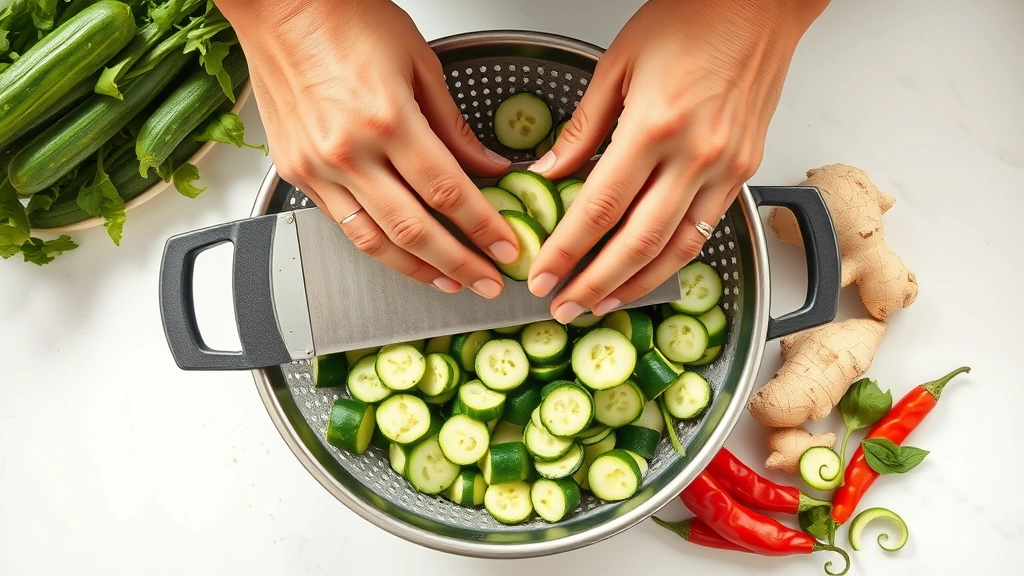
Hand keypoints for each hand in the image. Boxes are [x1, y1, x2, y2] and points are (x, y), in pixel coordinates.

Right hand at [218, 0, 519, 297]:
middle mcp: (348, 151)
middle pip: (414, 230)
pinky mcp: (297, 173)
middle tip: (488, 282)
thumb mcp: (420, 63)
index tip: (506, 248)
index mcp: (386, 119)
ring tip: (451, 281)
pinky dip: (378, 248)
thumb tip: (488, 169)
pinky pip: (343, 226)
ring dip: (418, 270)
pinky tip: (404, 257)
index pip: (448, 192)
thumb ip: (455, 127)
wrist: (278, 4)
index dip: (483, 229)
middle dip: (460, 264)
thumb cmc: (345, 18)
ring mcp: (318, 167)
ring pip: (375, 242)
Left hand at [526, 0, 828, 321]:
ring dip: (634, 285)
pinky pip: (705, 230)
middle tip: (563, 307)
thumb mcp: (617, 65)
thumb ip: (582, 127)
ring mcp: (725, 169)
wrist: (761, 3)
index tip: (542, 275)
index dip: (566, 251)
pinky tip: (647, 273)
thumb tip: (549, 173)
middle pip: (636, 243)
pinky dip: (673, 259)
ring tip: (600, 305)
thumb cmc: (692, 19)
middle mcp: (695, 156)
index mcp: (654, 126)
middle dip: (594, 284)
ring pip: (676, 249)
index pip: (599, 208)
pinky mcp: (745, 171)